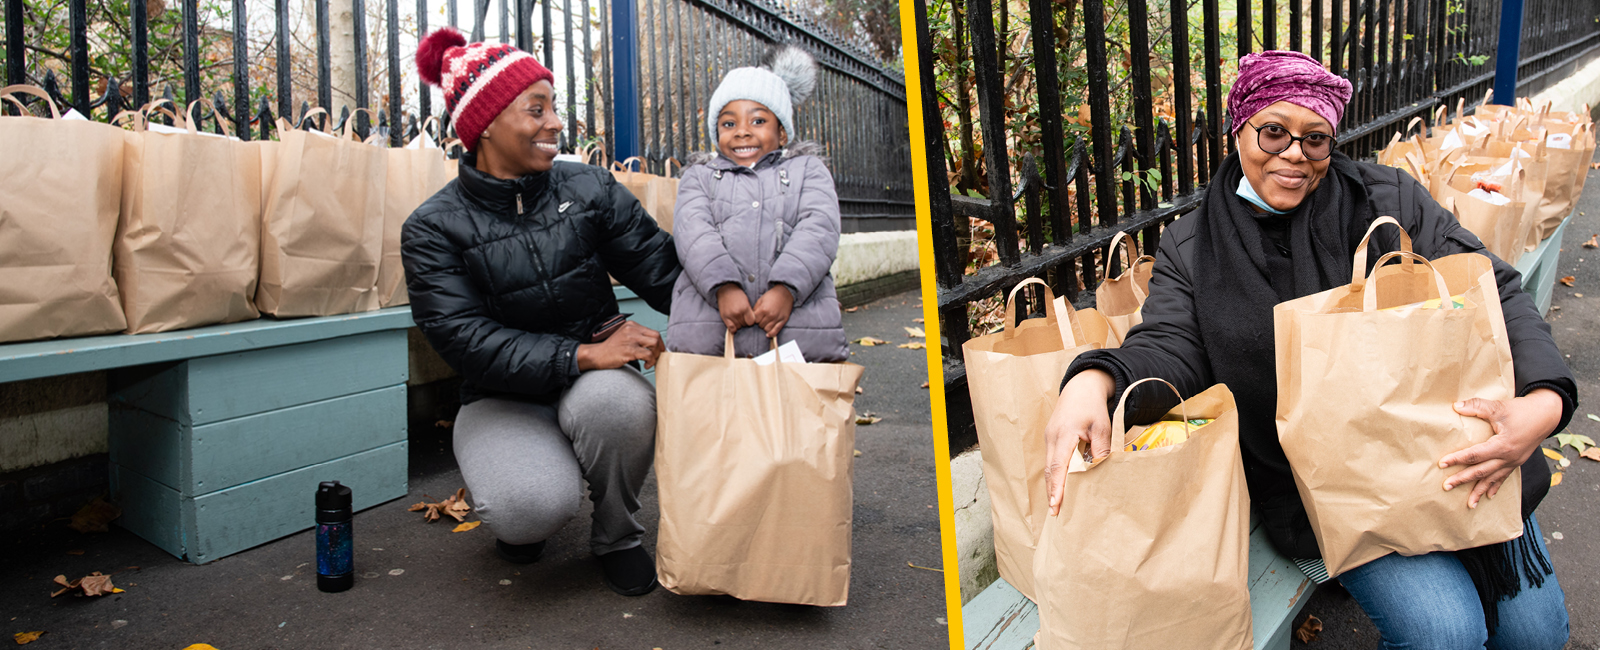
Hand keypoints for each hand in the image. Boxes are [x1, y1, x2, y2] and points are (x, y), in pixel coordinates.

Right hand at [576, 321, 665, 369]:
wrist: (597, 355)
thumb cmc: (611, 348)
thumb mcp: (625, 336)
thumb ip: (638, 337)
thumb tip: (654, 344)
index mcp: (631, 325)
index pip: (653, 331)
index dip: (659, 342)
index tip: (659, 350)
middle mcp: (631, 330)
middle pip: (656, 337)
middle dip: (659, 349)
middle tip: (656, 357)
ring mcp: (630, 340)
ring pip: (654, 345)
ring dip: (655, 356)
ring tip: (650, 361)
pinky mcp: (629, 350)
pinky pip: (648, 355)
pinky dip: (650, 362)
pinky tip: (645, 365)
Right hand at [716, 284, 754, 332]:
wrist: (726, 290)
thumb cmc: (737, 295)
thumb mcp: (746, 301)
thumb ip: (749, 311)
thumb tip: (752, 321)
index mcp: (745, 308)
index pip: (751, 322)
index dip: (751, 321)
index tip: (749, 318)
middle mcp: (738, 313)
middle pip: (745, 324)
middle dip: (745, 322)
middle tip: (742, 317)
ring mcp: (731, 316)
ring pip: (738, 327)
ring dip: (739, 324)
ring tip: (738, 318)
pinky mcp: (724, 317)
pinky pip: (731, 328)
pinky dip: (733, 329)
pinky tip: (734, 325)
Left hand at [752, 285, 794, 336]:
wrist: (785, 293)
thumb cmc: (771, 295)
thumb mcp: (760, 299)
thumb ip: (755, 309)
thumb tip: (752, 317)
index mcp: (763, 309)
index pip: (755, 320)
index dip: (755, 319)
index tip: (757, 316)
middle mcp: (770, 315)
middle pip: (760, 325)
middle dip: (760, 322)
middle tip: (762, 318)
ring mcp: (777, 319)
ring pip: (767, 329)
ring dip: (765, 327)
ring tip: (766, 322)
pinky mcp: (783, 321)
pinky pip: (776, 330)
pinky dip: (771, 334)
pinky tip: (768, 335)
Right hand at [1043, 369, 1114, 515]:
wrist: (1081, 387)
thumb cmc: (1093, 407)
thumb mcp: (1103, 427)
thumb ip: (1101, 448)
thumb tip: (1100, 470)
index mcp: (1065, 434)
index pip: (1059, 465)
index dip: (1057, 487)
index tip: (1056, 504)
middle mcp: (1052, 437)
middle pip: (1050, 470)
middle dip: (1051, 492)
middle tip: (1055, 513)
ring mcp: (1049, 438)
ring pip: (1049, 467)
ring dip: (1052, 485)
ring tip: (1055, 505)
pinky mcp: (1051, 439)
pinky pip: (1051, 460)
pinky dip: (1054, 476)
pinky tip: (1059, 487)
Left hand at [1440, 388, 1563, 508]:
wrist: (1547, 414)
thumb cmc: (1522, 410)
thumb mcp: (1499, 407)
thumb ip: (1477, 406)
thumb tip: (1455, 406)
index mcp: (1503, 445)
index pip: (1475, 455)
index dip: (1457, 459)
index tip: (1442, 464)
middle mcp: (1509, 457)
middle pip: (1481, 471)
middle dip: (1463, 480)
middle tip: (1446, 487)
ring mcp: (1514, 461)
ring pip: (1493, 479)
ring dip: (1479, 491)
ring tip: (1469, 504)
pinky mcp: (1517, 461)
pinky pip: (1504, 477)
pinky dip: (1495, 487)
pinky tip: (1488, 496)